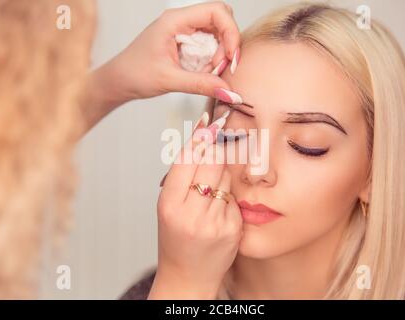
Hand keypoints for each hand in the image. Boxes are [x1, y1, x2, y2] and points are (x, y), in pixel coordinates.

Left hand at [83, 1, 239, 132]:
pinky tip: (202, 73)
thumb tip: (229, 92)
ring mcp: (184, 31)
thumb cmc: (134, 74)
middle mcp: (181, 21)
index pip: (216, 11)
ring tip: (208, 74)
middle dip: (227, 45)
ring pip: (217, 35)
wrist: (118, 81)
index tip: (230, 58)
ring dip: (219, 55)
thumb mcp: (169, 80)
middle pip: (220, 20)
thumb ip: (201, 85)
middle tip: (219, 68)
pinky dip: (212, 61)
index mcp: (175, 20)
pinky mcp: (186, 43)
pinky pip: (209, 47)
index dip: (230, 32)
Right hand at [148, 113, 242, 298]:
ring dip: (222, 174)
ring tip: (209, 192)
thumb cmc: (175, 237)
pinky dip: (229, 195)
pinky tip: (219, 208)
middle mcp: (190, 213)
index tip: (210, 120)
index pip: (187, 159)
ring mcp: (214, 222)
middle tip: (219, 136)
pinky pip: (235, 196)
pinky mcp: (232, 229)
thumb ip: (182, 175)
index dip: (200, 137)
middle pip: (211, 162)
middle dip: (215, 149)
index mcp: (169, 204)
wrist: (188, 276)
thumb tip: (202, 137)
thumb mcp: (169, 205)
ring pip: (227, 177)